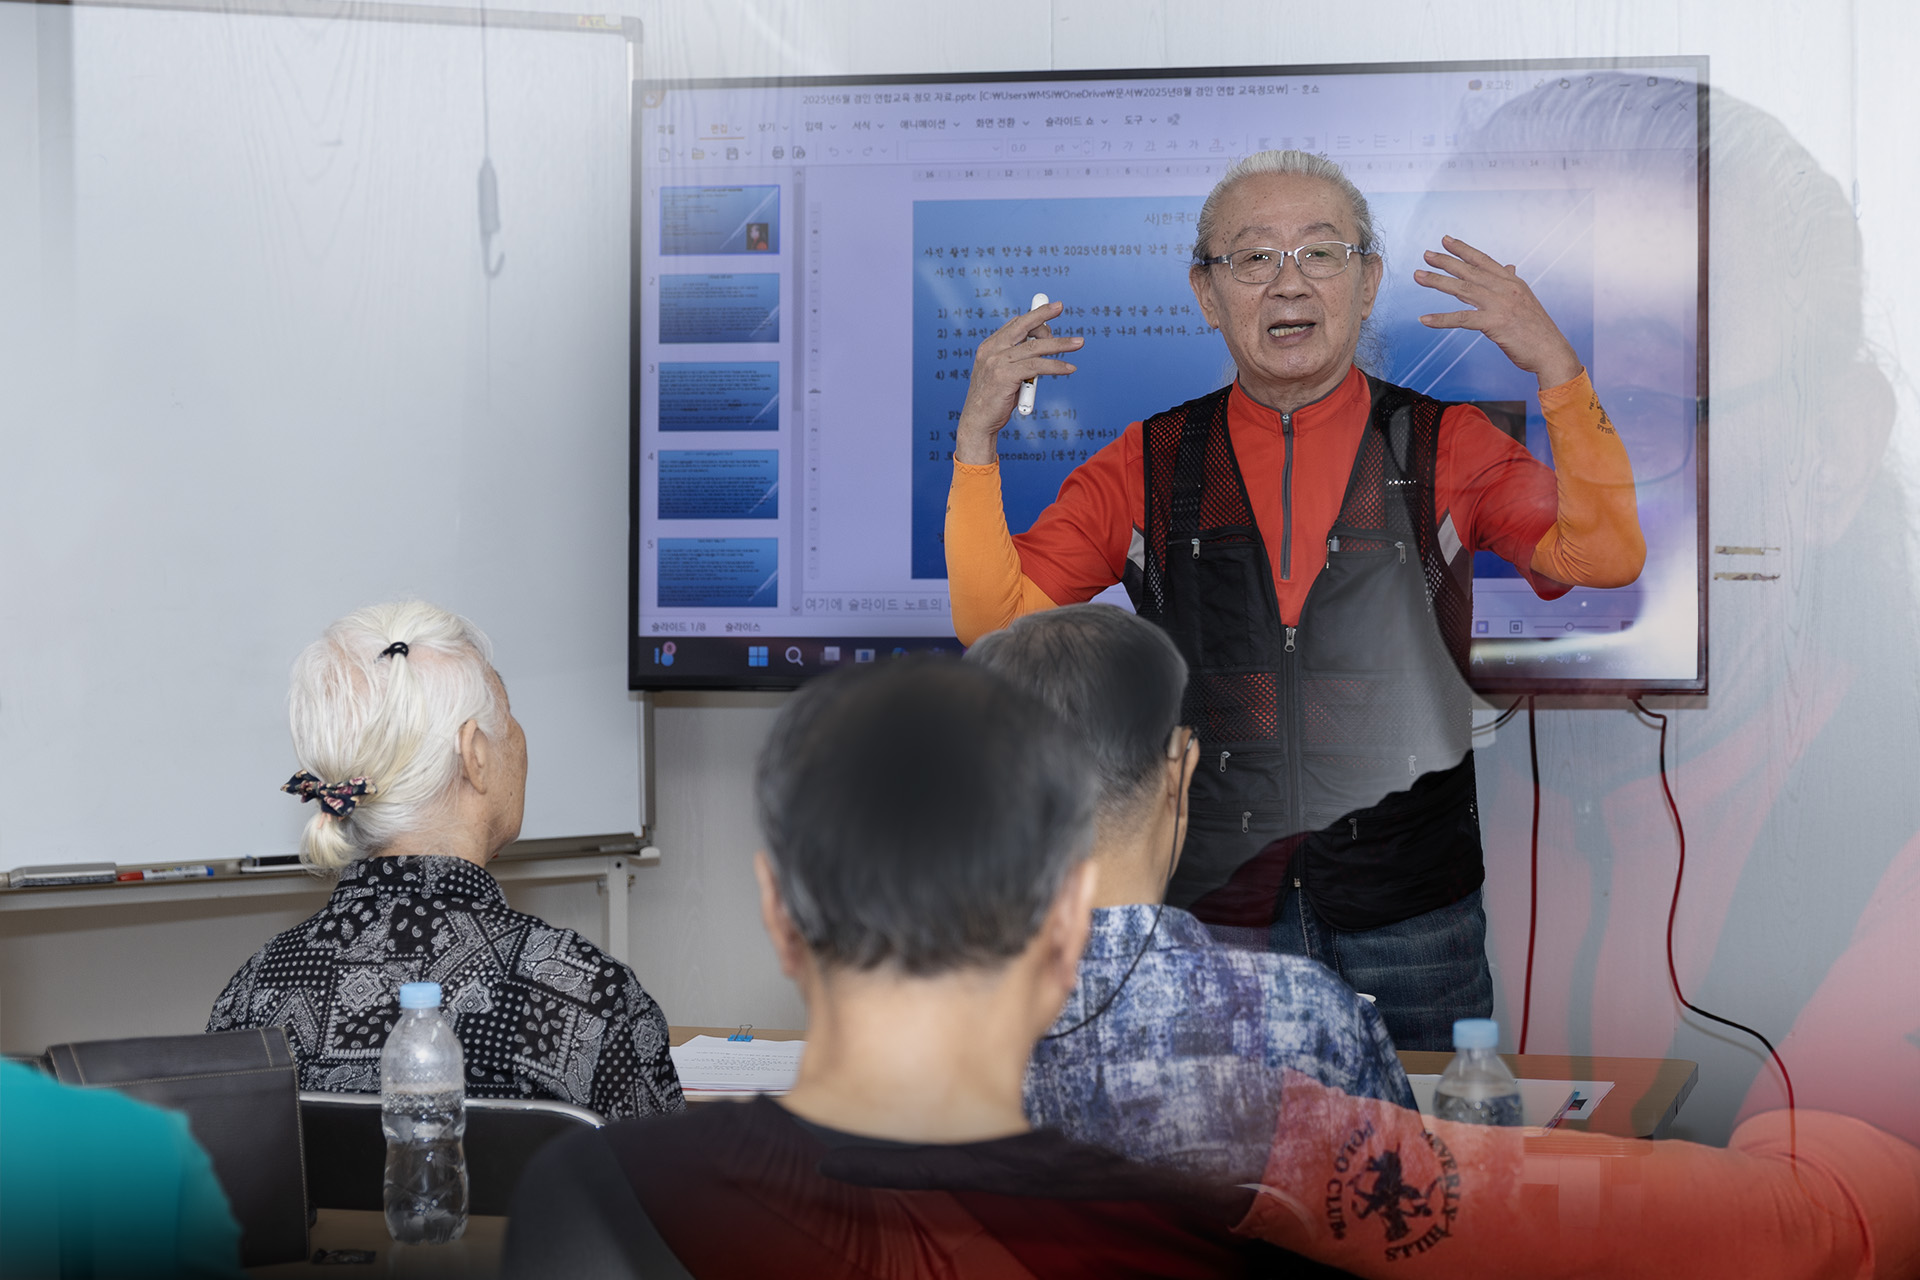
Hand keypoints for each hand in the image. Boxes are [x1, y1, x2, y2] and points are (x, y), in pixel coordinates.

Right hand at [953, 301, 1083, 463]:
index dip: (1034, 316)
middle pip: (1022, 326)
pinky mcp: (1006, 376)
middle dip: (1043, 314)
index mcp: (988, 347)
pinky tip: (1069, 368)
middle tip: (1060, 306)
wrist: (977, 422)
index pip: (1015, 324)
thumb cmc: (993, 400)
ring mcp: (997, 362)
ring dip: (1061, 344)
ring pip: (1035, 347)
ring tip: (1078, 343)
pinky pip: (1038, 367)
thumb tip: (1041, 347)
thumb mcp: (1002, 373)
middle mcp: (991, 350)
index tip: (1050, 309)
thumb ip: (1016, 359)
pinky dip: (1056, 366)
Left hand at [1414, 236, 1583, 389]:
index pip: (1483, 260)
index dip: (1463, 249)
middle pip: (1469, 271)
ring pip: (1462, 289)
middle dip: (1445, 261)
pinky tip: (1424, 319)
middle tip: (1426, 254)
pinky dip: (1441, 319)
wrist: (1551, 351)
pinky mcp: (1495, 323)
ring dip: (1437, 282)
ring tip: (1418, 276)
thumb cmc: (1537, 330)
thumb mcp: (1525, 300)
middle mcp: (1505, 288)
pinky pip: (1462, 319)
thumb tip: (1508, 266)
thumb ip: (1511, 282)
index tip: (1446, 240)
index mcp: (1512, 281)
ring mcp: (1500, 304)